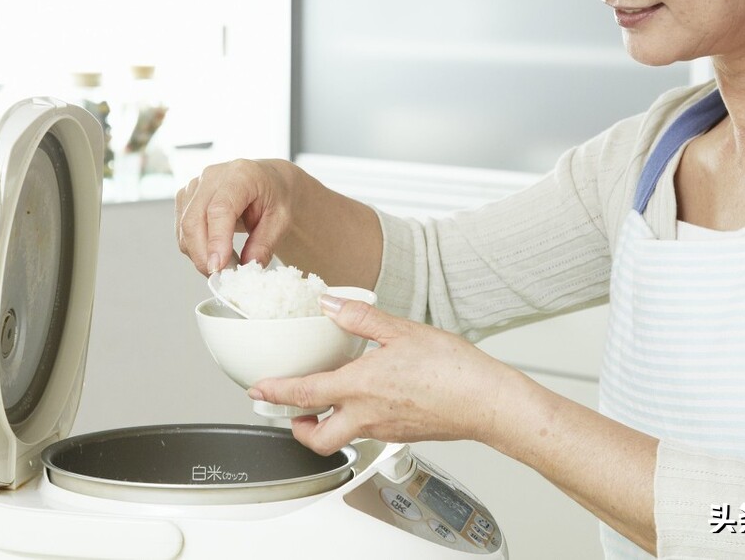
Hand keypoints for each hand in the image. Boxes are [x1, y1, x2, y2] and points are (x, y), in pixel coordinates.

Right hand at [175, 159, 298, 274]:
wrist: (268, 181)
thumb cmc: (275, 195)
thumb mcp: (281, 220)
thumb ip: (265, 244)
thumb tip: (249, 267)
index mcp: (241, 175)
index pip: (220, 209)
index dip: (216, 240)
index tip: (218, 266)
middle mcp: (212, 176)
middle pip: (194, 220)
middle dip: (203, 255)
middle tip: (221, 277)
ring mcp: (195, 186)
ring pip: (184, 229)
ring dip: (199, 254)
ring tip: (226, 265)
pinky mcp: (185, 198)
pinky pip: (182, 230)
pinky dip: (195, 248)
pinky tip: (216, 253)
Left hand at [250, 298, 514, 455]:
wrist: (486, 402)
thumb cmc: (451, 370)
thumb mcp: (401, 331)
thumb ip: (361, 318)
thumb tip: (331, 305)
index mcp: (360, 387)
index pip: (303, 395)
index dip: (274, 393)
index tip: (257, 390)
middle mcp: (367, 416)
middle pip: (316, 438)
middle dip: (296, 429)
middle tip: (289, 413)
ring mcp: (384, 430)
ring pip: (342, 439)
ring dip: (325, 427)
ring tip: (324, 407)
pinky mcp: (402, 434)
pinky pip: (367, 433)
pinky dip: (356, 421)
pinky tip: (367, 400)